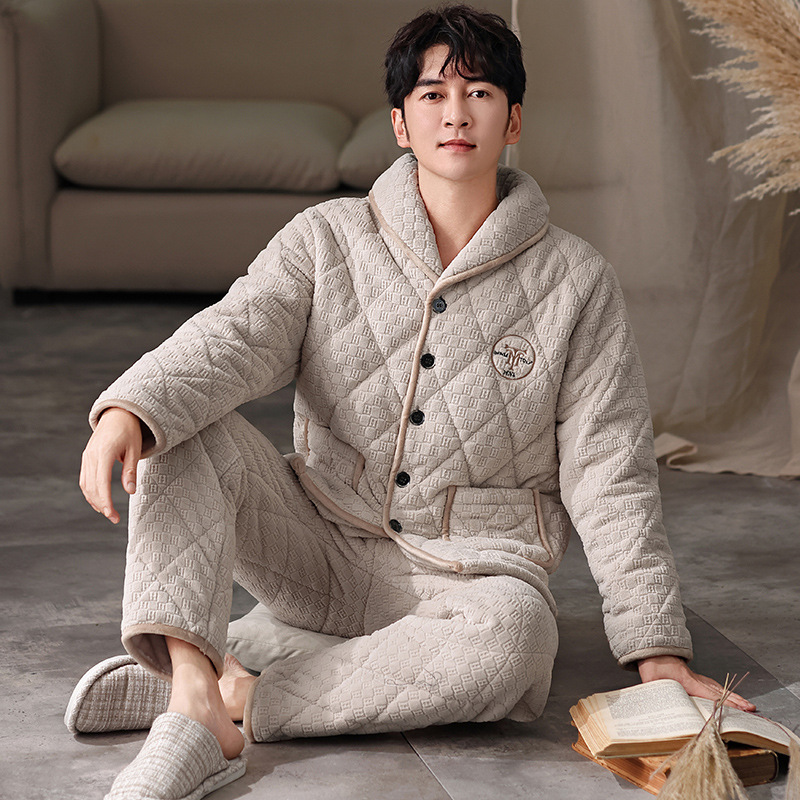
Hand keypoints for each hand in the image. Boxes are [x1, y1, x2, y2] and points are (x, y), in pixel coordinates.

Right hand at [79, 407, 142, 523]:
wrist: (118, 414)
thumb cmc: (129, 431)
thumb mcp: (134, 450)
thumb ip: (131, 471)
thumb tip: (130, 491)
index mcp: (104, 452)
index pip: (101, 483)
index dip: (106, 502)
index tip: (112, 515)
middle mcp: (91, 455)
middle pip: (92, 487)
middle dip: (101, 505)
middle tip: (114, 518)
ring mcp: (86, 456)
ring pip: (85, 484)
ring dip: (94, 500)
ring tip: (107, 512)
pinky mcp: (86, 457)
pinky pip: (85, 479)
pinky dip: (90, 492)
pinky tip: (99, 501)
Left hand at [638, 655, 755, 712]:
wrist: (652, 649)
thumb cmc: (651, 665)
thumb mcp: (650, 680)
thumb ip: (655, 693)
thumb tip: (656, 705)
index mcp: (687, 682)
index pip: (710, 694)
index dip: (726, 703)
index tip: (740, 709)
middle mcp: (696, 679)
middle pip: (720, 692)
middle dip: (737, 701)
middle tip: (752, 709)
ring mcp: (696, 677)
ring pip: (718, 688)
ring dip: (733, 696)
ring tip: (747, 704)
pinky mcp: (694, 676)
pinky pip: (712, 685)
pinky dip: (723, 691)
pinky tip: (727, 695)